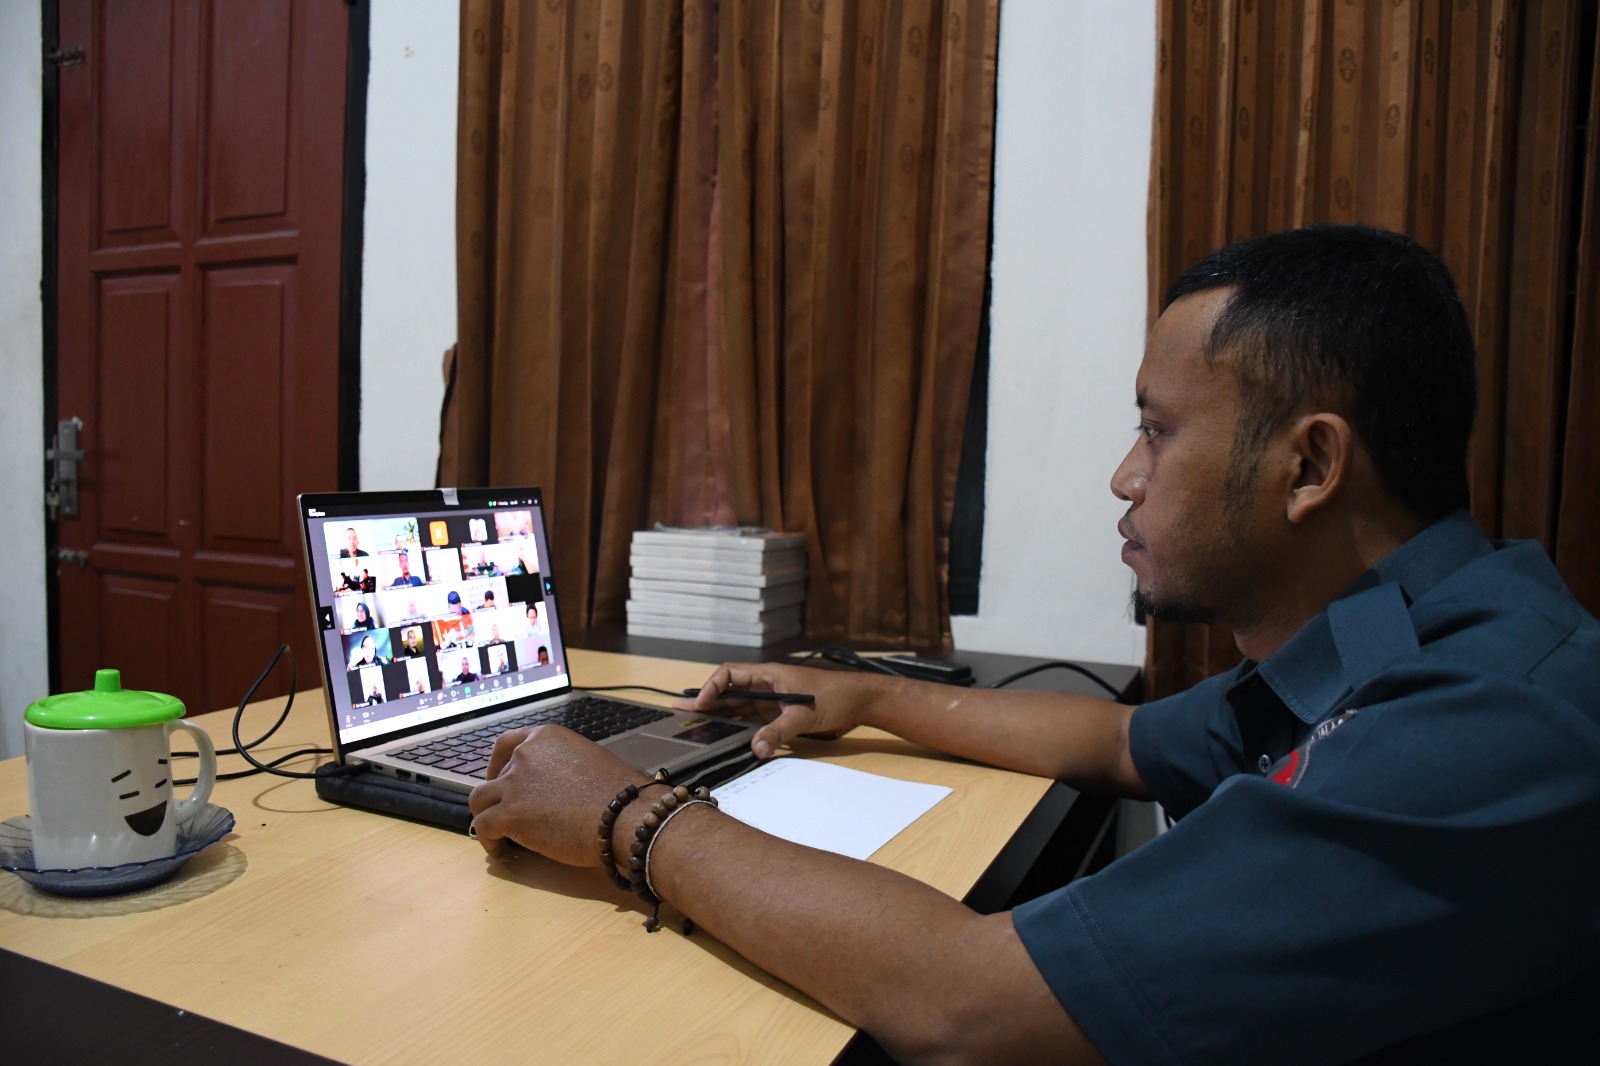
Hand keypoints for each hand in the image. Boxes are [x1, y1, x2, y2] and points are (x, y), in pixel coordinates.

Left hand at [467, 725, 650, 862]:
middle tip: (507, 812)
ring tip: (498, 834)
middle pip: (494, 775)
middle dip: (497, 794)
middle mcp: (525, 755)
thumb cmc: (621, 793)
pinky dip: (488, 840)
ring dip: (486, 816)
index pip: (508, 743)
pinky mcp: (509, 814)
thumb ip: (564, 765)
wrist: (625, 815)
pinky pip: (483, 827)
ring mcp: (514, 784)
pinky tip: (501, 850)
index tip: (500, 778)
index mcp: (546, 737)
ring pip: (480, 800)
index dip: (499, 763)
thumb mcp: (589, 760)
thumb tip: (558, 785)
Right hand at [675, 663, 886, 758]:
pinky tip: (722, 735)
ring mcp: (772, 700)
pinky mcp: (779, 713)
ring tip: (692, 725)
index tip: (700, 705)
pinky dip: (737, 726)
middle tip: (678, 711)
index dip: (711, 687)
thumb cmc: (835, 697)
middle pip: (729, 691)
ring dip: (717, 715)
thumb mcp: (804, 716)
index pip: (730, 674)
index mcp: (768, 675)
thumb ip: (778, 732)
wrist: (860, 700)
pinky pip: (752, 719)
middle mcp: (766, 685)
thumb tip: (755, 750)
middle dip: (705, 701)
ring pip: (738, 706)